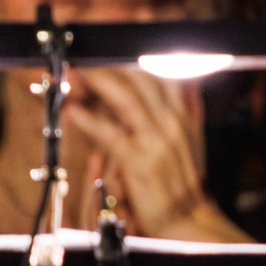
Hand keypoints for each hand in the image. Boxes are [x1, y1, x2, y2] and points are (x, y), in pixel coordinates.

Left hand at [63, 68, 247, 242]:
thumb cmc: (184, 182)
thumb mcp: (193, 140)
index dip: (138, 55)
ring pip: (126, 100)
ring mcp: (156, 141)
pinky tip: (73, 111)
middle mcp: (171, 122)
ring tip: (75, 71)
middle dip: (112, 63)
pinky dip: (90, 122)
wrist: (190, 220)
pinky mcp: (139, 162)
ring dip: (98, 82)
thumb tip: (190, 81)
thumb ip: (189, 108)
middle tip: (87, 53)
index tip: (116, 45)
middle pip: (141, 79)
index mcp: (183, 115)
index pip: (162, 73)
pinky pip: (112, 135)